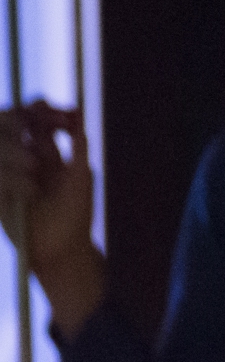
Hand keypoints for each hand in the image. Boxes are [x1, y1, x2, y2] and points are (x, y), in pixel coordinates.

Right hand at [0, 104, 104, 336]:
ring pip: (0, 145)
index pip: (34, 117)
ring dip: (14, 151)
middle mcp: (20, 156)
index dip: (43, 110)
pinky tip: (31, 191)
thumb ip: (78, 148)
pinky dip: (10, 178)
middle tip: (37, 131)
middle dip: (20, 122)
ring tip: (35, 168)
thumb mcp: (80, 179)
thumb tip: (77, 116)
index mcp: (43, 150)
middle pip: (9, 122)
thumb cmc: (74, 216)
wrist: (61, 250)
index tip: (62, 116)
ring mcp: (4, 171)